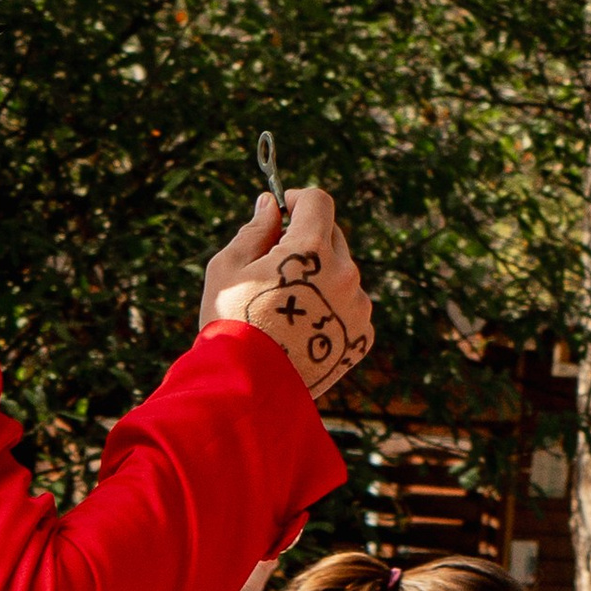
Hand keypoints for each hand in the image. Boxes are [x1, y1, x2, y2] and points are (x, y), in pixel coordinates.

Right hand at [199, 185, 373, 399]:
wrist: (247, 391)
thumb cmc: (230, 323)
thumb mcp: (228, 267)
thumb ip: (255, 229)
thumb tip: (270, 204)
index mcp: (312, 249)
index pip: (318, 201)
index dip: (298, 200)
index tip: (283, 210)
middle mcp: (345, 273)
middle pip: (333, 236)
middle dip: (308, 240)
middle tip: (275, 266)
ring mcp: (358, 307)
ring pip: (343, 274)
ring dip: (322, 277)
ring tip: (286, 308)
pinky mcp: (362, 336)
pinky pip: (350, 308)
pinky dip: (331, 310)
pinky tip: (302, 330)